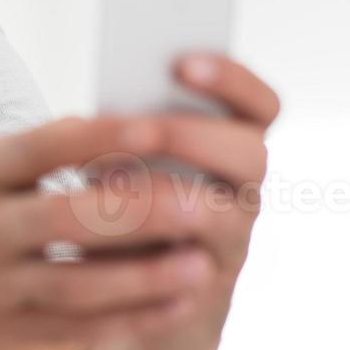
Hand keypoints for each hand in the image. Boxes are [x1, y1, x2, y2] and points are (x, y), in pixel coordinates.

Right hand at [0, 112, 255, 349]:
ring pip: (82, 283)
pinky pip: (74, 328)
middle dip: (145, 213)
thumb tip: (109, 137)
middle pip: (72, 217)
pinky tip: (172, 307)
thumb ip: (25, 165)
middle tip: (206, 204)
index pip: (40, 146)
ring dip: (148, 276)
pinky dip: (128, 319)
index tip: (154, 129)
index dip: (97, 137)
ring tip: (203, 265)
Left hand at [110, 54, 278, 349]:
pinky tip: (98, 239)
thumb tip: (92, 109)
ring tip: (105, 183)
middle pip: (252, 156)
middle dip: (192, 137)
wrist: (120, 287)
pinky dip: (148, 254)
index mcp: (227, 144)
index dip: (232, 80)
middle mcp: (239, 190)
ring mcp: (227, 240)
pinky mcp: (200, 287)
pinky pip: (193, 271)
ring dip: (168, 197)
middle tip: (141, 129)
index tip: (182, 62)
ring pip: (228, 216)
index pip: (258, 106)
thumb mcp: (120, 155)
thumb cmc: (116, 201)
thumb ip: (122, 129)